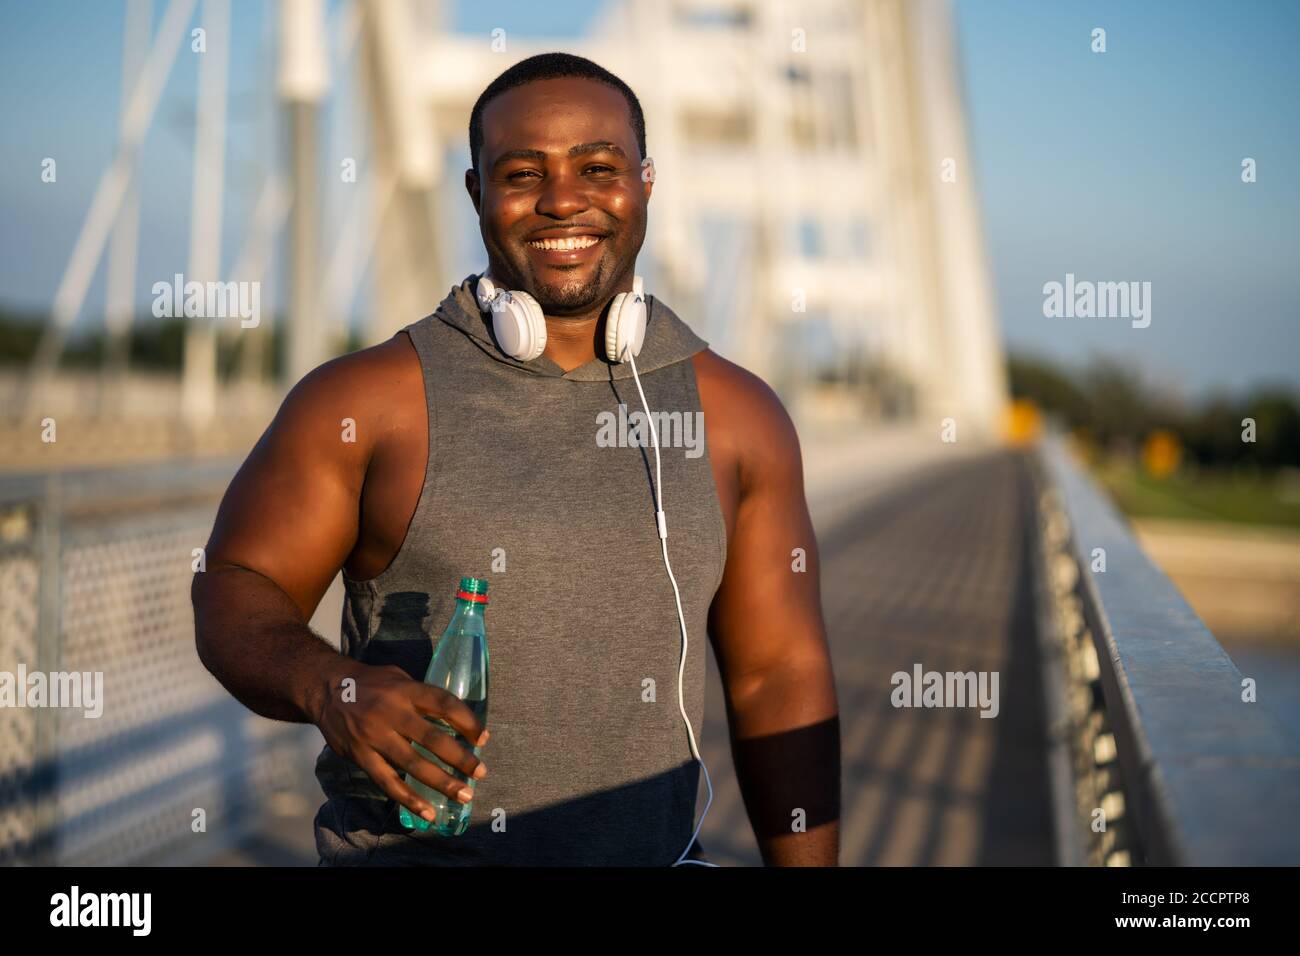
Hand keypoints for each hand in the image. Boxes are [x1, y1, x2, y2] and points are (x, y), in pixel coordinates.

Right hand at [313, 661, 488, 823]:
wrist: (325, 688)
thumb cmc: (371, 682)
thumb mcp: (398, 677)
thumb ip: (422, 696)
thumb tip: (454, 717)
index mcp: (405, 690)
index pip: (443, 704)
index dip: (467, 721)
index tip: (483, 738)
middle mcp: (390, 712)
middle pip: (432, 738)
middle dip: (460, 758)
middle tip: (481, 772)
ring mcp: (374, 736)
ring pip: (412, 764)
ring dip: (441, 782)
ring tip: (463, 795)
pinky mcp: (360, 756)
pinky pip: (387, 782)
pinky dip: (408, 799)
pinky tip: (427, 812)